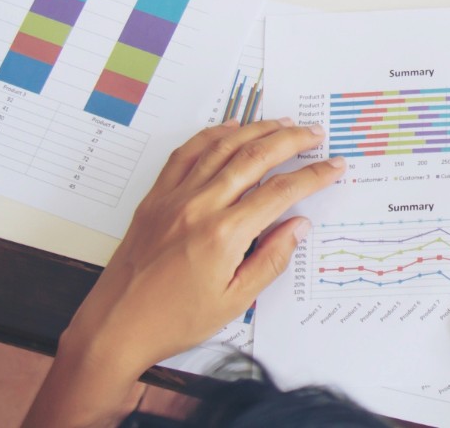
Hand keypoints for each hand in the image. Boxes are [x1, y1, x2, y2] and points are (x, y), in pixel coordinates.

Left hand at [62, 118, 344, 374]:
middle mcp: (199, 207)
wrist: (115, 327)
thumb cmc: (173, 320)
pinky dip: (211, 135)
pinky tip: (230, 128)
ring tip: (282, 122)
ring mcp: (174, 198)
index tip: (333, 166)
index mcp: (224, 235)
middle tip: (314, 133)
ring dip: (257, 130)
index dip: (313, 175)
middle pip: (255, 157)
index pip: (281, 192)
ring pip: (222, 148)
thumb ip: (271, 259)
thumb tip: (297, 226)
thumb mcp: (234, 301)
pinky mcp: (155, 199)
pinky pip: (185, 154)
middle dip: (291, 140)